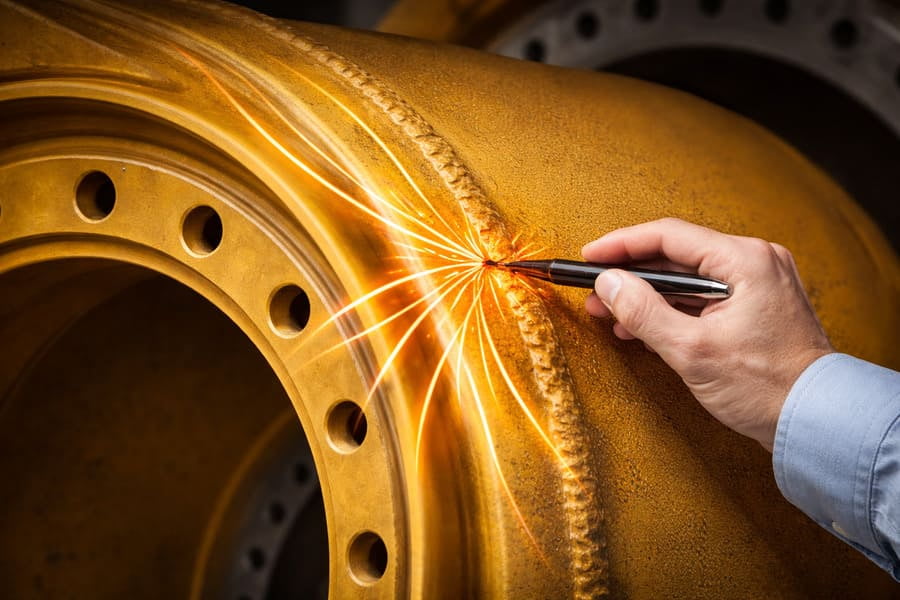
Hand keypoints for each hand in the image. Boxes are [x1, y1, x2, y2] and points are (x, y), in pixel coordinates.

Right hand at [582, 218, 833, 450]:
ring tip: (610, 315)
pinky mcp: (755, 308)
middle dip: (630, 277)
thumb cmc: (766, 387)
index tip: (589, 257)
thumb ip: (643, 312)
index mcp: (745, 260)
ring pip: (687, 280)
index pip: (668, 236)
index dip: (621, 246)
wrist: (817, 422)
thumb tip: (608, 283)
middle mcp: (755, 263)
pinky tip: (644, 328)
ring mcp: (758, 285)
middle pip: (676, 257)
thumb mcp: (692, 351)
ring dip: (647, 297)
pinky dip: (672, 310)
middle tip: (594, 294)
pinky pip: (703, 298)